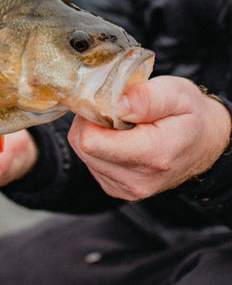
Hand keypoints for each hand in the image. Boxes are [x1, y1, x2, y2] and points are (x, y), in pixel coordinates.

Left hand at [68, 76, 230, 200]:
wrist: (203, 144)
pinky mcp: (116, 190)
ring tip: (120, 124)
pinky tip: (119, 138)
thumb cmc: (190, 116)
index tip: (109, 103)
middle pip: (82, 146)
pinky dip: (97, 146)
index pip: (90, 141)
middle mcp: (137, 180)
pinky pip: (89, 163)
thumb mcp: (176, 94)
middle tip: (115, 110)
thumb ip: (145, 98)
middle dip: (91, 122)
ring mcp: (125, 189)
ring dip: (93, 134)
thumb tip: (115, 104)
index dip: (92, 115)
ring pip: (82, 154)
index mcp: (153, 156)